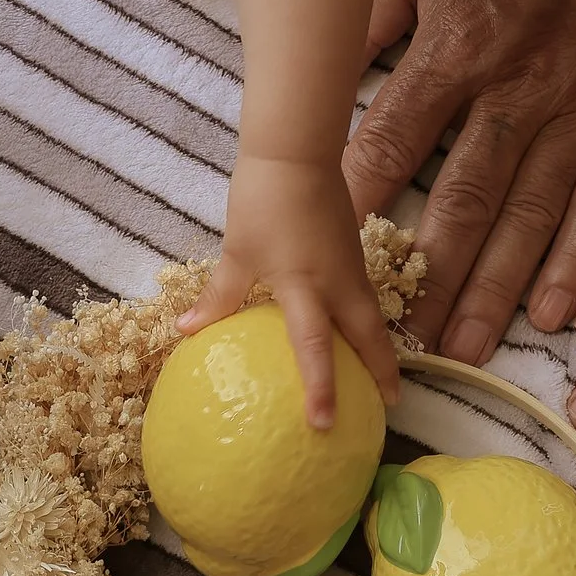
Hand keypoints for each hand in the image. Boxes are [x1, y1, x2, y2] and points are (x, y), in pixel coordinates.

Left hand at [184, 156, 401, 427]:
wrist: (296, 152)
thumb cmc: (263, 201)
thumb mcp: (237, 253)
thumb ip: (218, 297)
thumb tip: (186, 332)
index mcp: (304, 286)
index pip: (314, 346)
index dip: (321, 387)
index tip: (323, 423)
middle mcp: (338, 284)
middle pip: (370, 338)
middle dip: (383, 374)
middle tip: (389, 407)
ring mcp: (352, 269)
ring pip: (373, 319)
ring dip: (380, 350)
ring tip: (384, 381)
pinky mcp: (354, 256)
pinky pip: (365, 301)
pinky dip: (367, 324)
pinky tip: (361, 336)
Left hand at [342, 0, 575, 362]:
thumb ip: (370, 11)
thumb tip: (320, 65)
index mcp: (454, 52)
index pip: (392, 142)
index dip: (360, 204)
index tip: (334, 259)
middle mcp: (513, 95)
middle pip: (462, 202)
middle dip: (431, 277)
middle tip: (405, 340)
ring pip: (529, 218)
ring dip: (496, 289)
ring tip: (468, 346)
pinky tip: (556, 314)